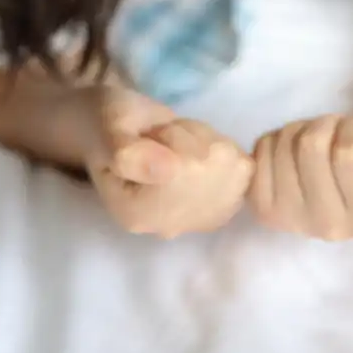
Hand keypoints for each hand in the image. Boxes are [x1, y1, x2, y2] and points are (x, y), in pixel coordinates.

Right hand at [79, 86, 252, 239]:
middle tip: (163, 137)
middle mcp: (170, 225)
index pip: (181, 172)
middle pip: (210, 169)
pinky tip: (198, 149)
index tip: (151, 135)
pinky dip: (225, 149)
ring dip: (208, 141)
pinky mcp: (220, 204)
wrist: (119, 128)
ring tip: (178, 142)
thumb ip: (130, 154)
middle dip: (191, 139)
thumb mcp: (110, 131)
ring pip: (229, 165)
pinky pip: (243, 168)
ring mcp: (198, 218)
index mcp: (138, 214)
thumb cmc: (110, 127)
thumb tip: (170, 170)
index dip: (174, 139)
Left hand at [249, 114, 352, 240]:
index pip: (346, 152)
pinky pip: (261, 152)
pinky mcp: (265, 209)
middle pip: (311, 147)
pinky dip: (277, 138)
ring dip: (303, 129)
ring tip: (321, 142)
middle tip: (340, 135)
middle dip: (327, 125)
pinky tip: (295, 151)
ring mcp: (293, 222)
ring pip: (285, 145)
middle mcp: (330, 228)